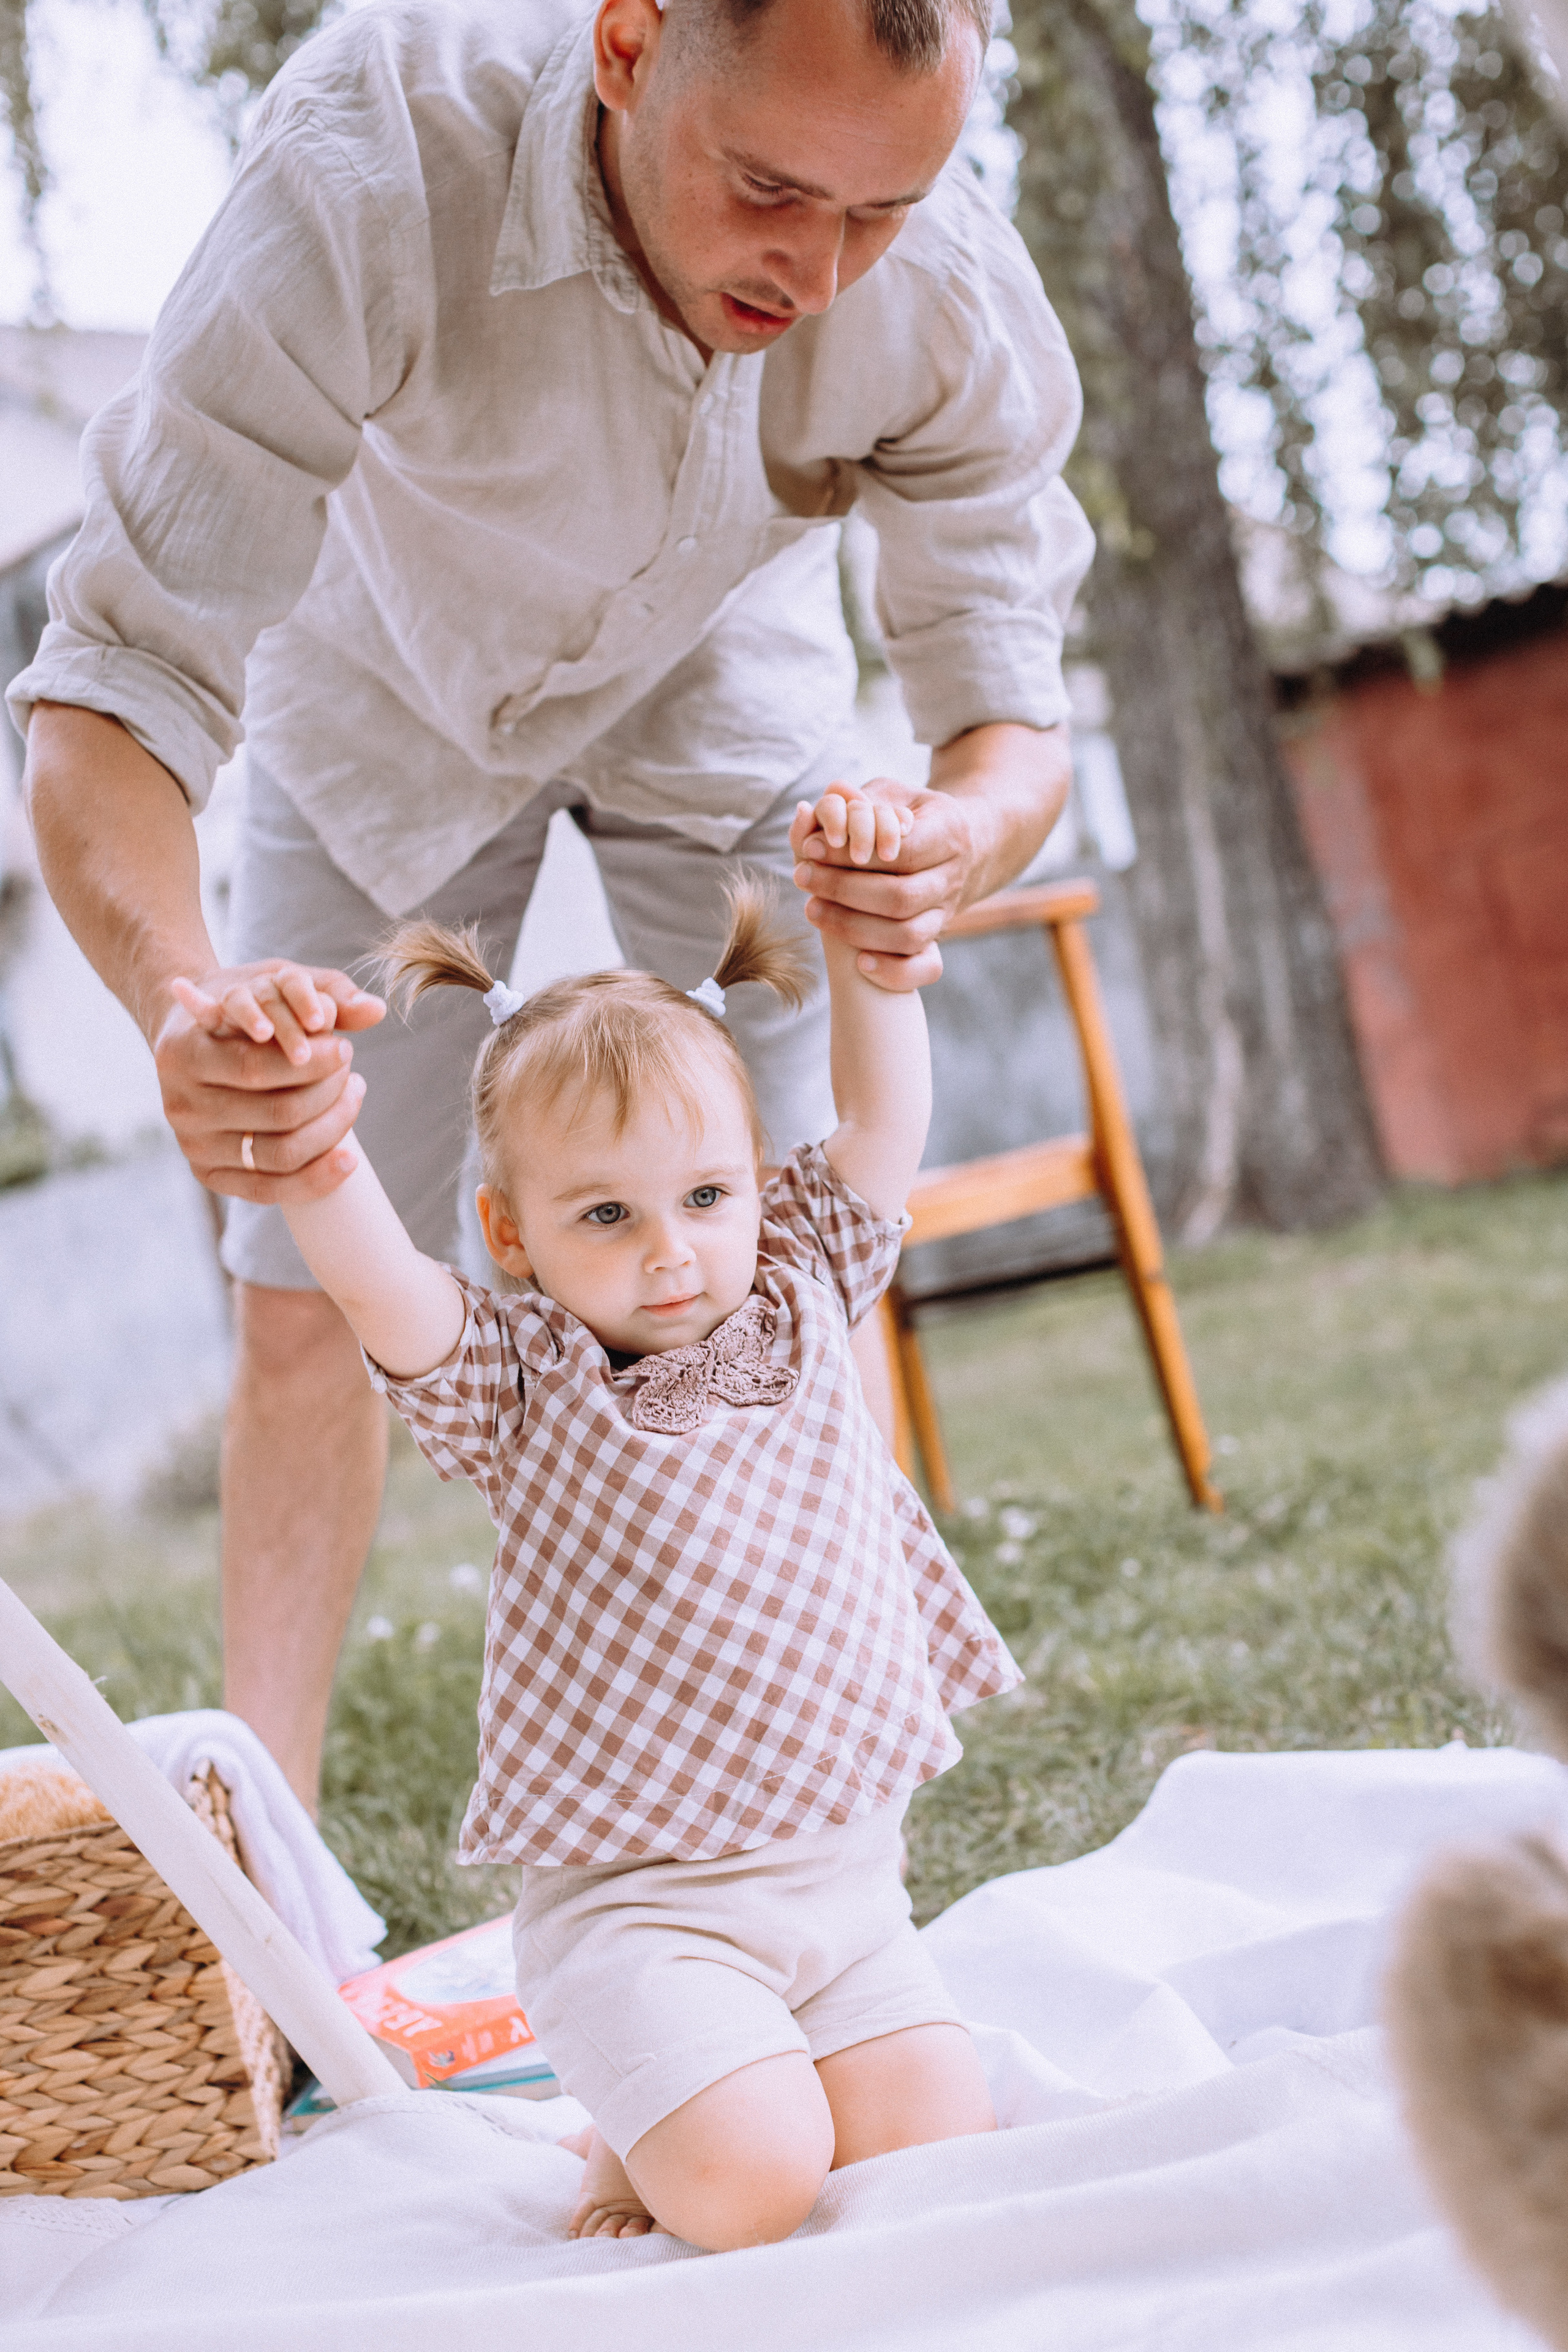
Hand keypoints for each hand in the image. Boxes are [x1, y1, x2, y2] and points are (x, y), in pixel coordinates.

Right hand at [158, 960, 384, 1200]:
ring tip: (353, 1094)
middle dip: (329, 1092)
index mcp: (182, 1054)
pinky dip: (316, 1178)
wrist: (194, 1044)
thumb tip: (377, 1009)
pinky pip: (270, 1190)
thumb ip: (326, 992)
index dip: (313, 1062)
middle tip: (350, 1069)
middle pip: (278, 1113)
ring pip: (282, 1153)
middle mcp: (180, 1106)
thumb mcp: (272, 985)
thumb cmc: (242, 1011)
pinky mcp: (209, 1175)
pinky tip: (350, 1158)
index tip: (345, 1046)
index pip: (257, 1067)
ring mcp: (194, 1146)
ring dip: (332, 1128)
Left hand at [791, 776, 958, 992]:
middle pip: (900, 896)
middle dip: (843, 890)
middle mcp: (953, 875)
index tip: (810, 848)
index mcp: (948, 831)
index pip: (899, 851)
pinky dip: (892, 971)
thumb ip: (855, 800)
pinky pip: (925, 967)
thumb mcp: (890, 794)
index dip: (851, 855)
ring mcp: (948, 910)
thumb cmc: (910, 815)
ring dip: (855, 927)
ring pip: (908, 934)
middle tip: (801, 876)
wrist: (963, 843)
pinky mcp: (939, 935)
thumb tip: (818, 806)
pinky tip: (858, 962)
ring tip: (812, 909)